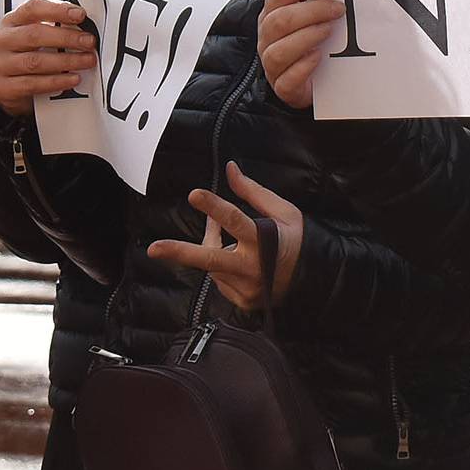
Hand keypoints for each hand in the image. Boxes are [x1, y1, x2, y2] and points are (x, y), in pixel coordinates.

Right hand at [0, 0, 96, 115]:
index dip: (58, 10)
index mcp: (12, 21)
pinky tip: (73, 79)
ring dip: (66, 61)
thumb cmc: (27, 55)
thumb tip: (85, 26)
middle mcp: (2, 41)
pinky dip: (56, 81)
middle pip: (34, 34)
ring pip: (34, 61)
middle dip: (67, 38)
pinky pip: (32, 84)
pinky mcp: (2, 87)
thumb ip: (56, 27)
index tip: (80, 14)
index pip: (32, 8)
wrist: (8, 87)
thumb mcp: (37, 37)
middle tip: (89, 42)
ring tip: (87, 61)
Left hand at [146, 161, 303, 312]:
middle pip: (212, 259)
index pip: (236, 220)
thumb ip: (252, 192)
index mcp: (265, 241)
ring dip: (211, 247)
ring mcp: (247, 288)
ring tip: (224, 236)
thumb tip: (230, 169)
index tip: (195, 195)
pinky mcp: (243, 300)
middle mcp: (254, 267)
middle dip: (181, 252)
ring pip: (213, 265)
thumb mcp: (283, 212)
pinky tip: (236, 260)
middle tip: (154, 249)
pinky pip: (220, 280)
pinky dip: (222, 267)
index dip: (215, 207)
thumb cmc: (297, 240)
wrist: (315, 279)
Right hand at [257, 0, 342, 108]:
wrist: (315, 84)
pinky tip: (318, 57)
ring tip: (329, 31)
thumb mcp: (313, 20)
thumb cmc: (314, 46)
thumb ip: (319, 1)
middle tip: (339, 9)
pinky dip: (303, 67)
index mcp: (272, 16)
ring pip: (279, 50)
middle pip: (279, 20)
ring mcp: (272, 64)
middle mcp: (268, 39)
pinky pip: (287, 79)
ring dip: (307, 37)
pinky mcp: (283, 87)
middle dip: (312, 11)